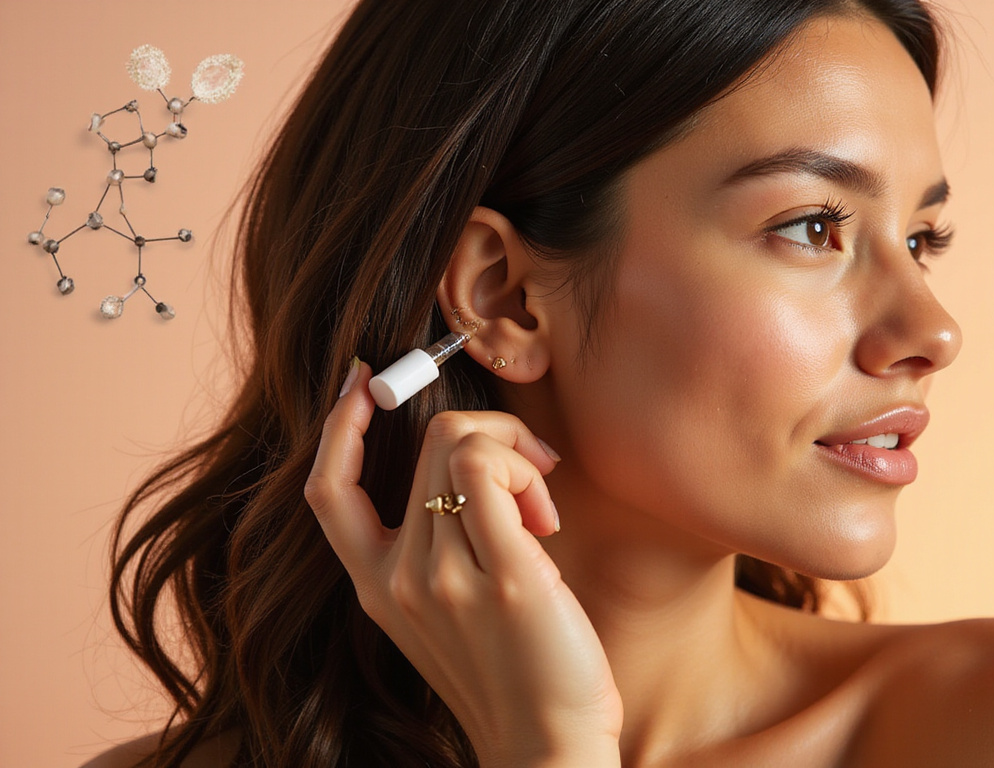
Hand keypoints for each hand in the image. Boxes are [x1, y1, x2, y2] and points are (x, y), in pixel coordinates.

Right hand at [305, 360, 622, 766]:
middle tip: (533, 479)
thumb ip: (438, 547)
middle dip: (491, 436)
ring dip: (518, 454)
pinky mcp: (502, 575)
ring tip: (542, 511)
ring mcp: (442, 577)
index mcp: (374, 587)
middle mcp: (396, 579)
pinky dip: (526, 466)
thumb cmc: (513, 674)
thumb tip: (469, 466)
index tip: (365, 380)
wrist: (546, 746)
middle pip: (427, 442)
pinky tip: (547, 516)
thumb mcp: (448, 612)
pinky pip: (490, 467)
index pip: (327, 490)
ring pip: (462, 443)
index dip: (338, 425)